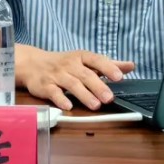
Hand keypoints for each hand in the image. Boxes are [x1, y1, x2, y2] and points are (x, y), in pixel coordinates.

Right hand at [17, 45, 134, 110]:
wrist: (33, 63)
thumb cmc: (64, 63)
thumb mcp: (85, 60)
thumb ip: (108, 64)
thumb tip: (130, 66)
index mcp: (81, 57)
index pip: (96, 60)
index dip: (108, 68)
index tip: (119, 76)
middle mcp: (70, 65)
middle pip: (86, 75)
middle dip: (98, 86)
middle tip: (109, 98)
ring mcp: (57, 75)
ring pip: (72, 84)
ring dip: (84, 95)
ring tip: (96, 105)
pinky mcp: (45, 86)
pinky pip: (54, 93)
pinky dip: (61, 99)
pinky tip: (69, 106)